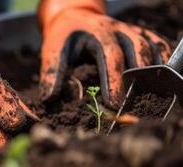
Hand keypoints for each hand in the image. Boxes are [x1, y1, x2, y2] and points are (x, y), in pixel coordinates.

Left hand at [38, 0, 170, 106]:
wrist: (74, 17)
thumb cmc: (64, 37)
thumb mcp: (52, 51)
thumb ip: (51, 73)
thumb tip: (48, 99)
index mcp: (98, 33)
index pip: (111, 57)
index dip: (114, 81)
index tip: (113, 103)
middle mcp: (119, 30)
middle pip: (137, 50)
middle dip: (138, 77)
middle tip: (135, 103)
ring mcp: (132, 31)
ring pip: (151, 48)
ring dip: (154, 71)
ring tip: (152, 96)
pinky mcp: (140, 34)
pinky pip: (158, 45)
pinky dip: (163, 60)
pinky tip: (162, 78)